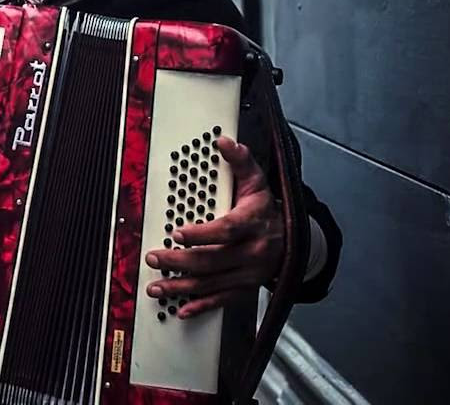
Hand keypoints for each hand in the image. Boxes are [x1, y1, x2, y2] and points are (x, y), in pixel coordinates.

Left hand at [144, 136, 281, 318]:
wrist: (295, 241)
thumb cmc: (266, 211)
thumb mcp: (257, 182)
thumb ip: (240, 161)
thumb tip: (223, 140)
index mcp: (253, 223)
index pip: (226, 230)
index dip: (201, 234)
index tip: (177, 232)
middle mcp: (252, 252)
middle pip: (212, 260)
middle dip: (179, 261)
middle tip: (154, 258)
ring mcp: (248, 273)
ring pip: (211, 283)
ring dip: (181, 287)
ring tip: (156, 286)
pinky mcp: (245, 288)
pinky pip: (222, 300)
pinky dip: (201, 306)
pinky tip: (181, 309)